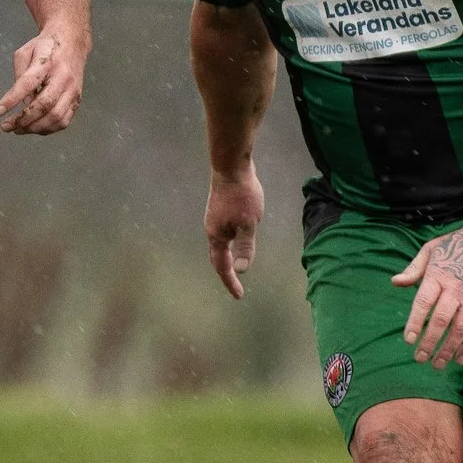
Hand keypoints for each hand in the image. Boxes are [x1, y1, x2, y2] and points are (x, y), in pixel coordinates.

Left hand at [0, 22, 87, 134]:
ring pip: (56, 118)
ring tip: (18, 129)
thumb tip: (19, 102)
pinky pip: (63, 121)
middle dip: (24, 120)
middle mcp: (64, 78)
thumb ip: (20, 75)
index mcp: (48, 62)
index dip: (13, 99)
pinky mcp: (77, 100)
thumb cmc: (45, 47)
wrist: (72, 41)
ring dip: (35, 128)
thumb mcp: (25, 52)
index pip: (29, 82)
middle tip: (6, 126)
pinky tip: (33, 127)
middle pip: (45, 105)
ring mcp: (73, 91)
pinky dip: (47, 129)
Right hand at [204, 165, 264, 298]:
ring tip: (238, 264)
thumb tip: (242, 269)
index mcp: (217, 235)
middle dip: (227, 272)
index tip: (239, 296)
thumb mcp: (249, 223)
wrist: (231, 166)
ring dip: (228, 255)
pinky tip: (240, 236)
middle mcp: (212, 229)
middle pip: (218, 256)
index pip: (222, 266)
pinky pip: (226, 230)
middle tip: (236, 285)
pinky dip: (232, 240)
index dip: (230, 282)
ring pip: (222, 242)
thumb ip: (246, 246)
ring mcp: (215, 218)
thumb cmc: (242, 195)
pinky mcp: (221, 208)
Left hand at [392, 221, 462, 368]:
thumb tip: (394, 282)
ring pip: (461, 328)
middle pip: (441, 320)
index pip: (423, 302)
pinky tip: (460, 358)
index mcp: (438, 275)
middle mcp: (455, 288)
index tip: (408, 340)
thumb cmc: (457, 244)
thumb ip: (414, 269)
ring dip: (449, 349)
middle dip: (429, 342)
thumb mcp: (432, 250)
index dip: (415, 322)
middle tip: (420, 358)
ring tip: (438, 364)